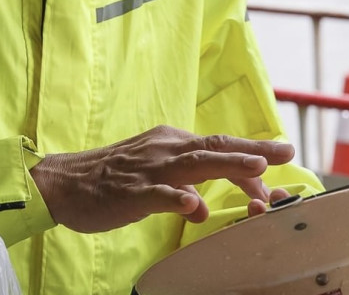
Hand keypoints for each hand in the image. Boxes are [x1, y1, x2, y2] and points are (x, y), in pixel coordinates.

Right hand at [29, 125, 295, 233]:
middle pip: (216, 146)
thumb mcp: (152, 169)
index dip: (249, 157)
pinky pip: (157, 195)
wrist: (62, 182)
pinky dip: (177, 198)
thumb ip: (181, 179)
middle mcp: (165, 149)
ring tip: (257, 169)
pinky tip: (195, 206)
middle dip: (253, 150)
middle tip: (286, 152)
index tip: (275, 168)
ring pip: (195, 164)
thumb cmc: (109, 177)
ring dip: (228, 165)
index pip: (219, 146)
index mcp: (171, 142)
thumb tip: (205, 199)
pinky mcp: (130, 192)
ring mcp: (149, 170)